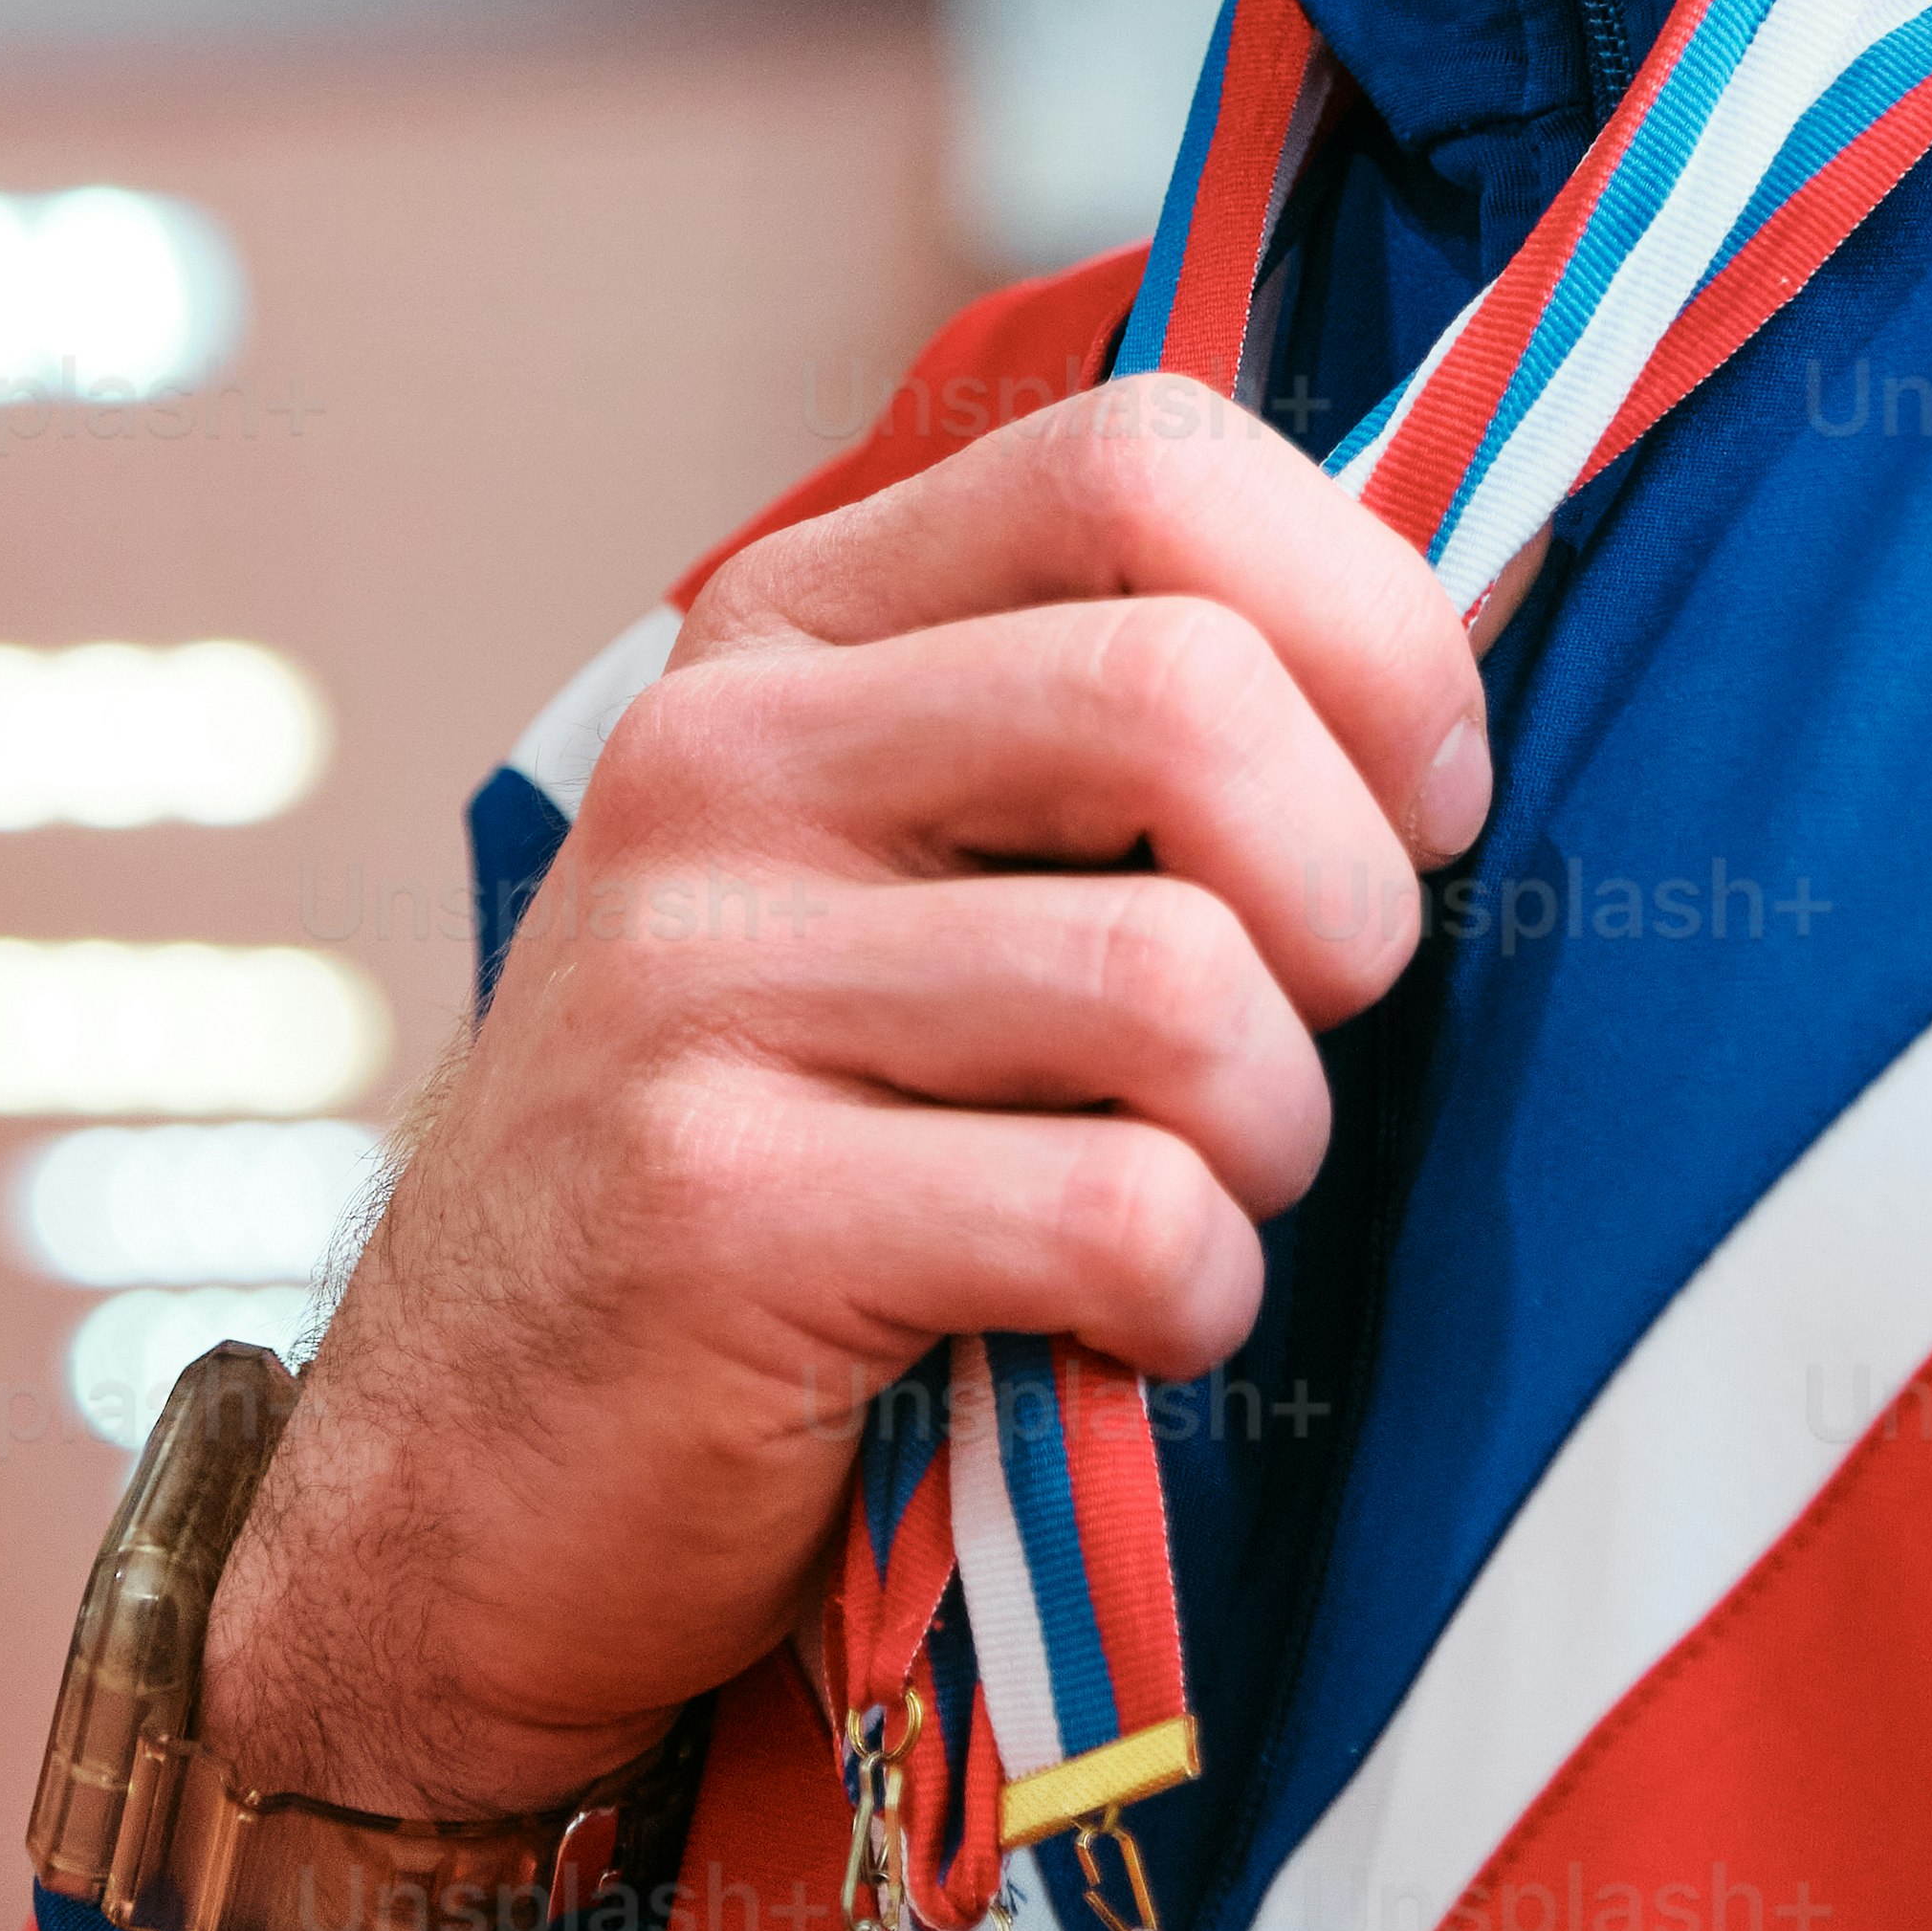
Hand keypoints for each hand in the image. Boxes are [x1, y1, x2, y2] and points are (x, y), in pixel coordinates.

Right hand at [193, 384, 1487, 1824]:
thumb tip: (1460, 615)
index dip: (1364, 613)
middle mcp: (726, 756)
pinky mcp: (714, 1211)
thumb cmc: (789, 1147)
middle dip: (1351, 896)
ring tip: (1199, 1191)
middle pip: (1190, 695)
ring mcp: (695, 977)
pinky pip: (1118, 1211)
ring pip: (1183, 979)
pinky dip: (1196, 1294)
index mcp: (798, 624)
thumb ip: (1107, 734)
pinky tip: (1125, 1320)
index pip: (1143, 457)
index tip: (1414, 794)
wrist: (471, 1473)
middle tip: (1309, 1025)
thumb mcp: (898, 868)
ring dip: (1275, 1129)